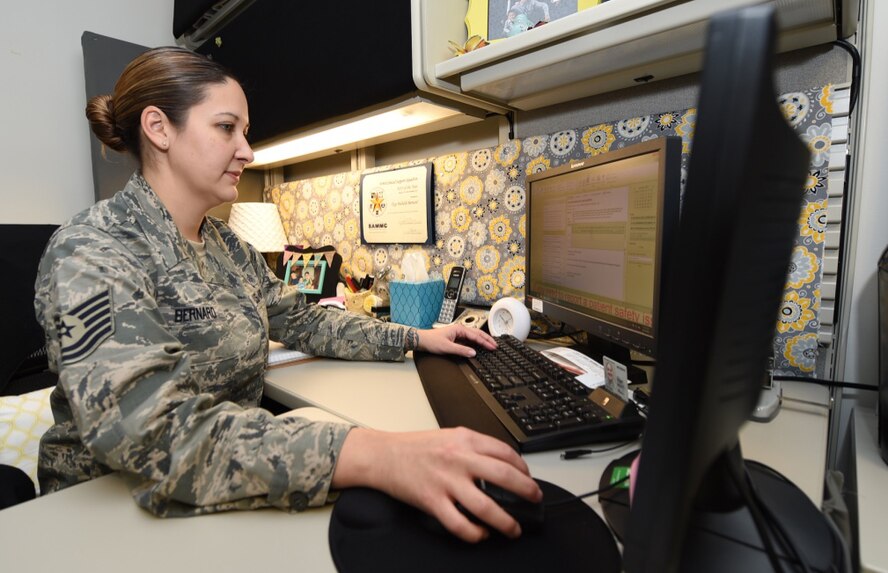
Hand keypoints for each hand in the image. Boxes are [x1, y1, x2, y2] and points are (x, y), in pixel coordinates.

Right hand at [332, 427, 542, 541]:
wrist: (383, 455)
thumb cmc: (415, 447)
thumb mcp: (450, 436)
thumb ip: (474, 447)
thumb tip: (501, 464)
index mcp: (465, 439)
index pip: (506, 453)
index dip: (524, 468)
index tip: (529, 478)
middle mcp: (459, 459)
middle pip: (504, 477)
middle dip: (527, 492)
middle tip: (534, 500)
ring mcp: (446, 481)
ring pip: (486, 506)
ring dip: (506, 522)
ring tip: (514, 529)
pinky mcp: (432, 501)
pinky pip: (459, 524)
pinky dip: (475, 533)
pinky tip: (481, 534)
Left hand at [415, 324, 496, 356]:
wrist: (422, 340)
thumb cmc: (432, 341)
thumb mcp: (447, 347)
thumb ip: (461, 350)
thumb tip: (473, 353)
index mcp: (459, 329)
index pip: (476, 336)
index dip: (485, 342)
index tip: (493, 347)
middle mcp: (460, 330)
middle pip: (477, 334)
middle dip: (487, 339)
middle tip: (496, 345)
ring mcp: (458, 334)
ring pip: (474, 336)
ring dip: (482, 341)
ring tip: (491, 345)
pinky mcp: (456, 338)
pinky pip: (469, 340)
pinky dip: (476, 343)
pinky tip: (479, 347)